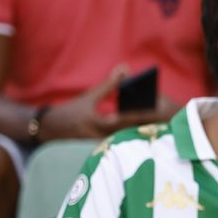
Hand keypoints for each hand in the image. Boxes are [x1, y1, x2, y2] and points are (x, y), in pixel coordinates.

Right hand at [37, 66, 170, 142]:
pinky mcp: (105, 149)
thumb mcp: (90, 96)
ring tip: (162, 127)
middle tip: (166, 120)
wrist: (51, 129)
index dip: (141, 115)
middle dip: (147, 125)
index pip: (124, 119)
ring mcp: (103, 144)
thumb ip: (110, 84)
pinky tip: (149, 134)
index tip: (157, 110)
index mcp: (97, 121)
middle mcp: (101, 135)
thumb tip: (125, 68)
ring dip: (142, 133)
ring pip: (128, 139)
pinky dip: (135, 138)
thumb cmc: (72, 111)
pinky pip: (123, 144)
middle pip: (130, 131)